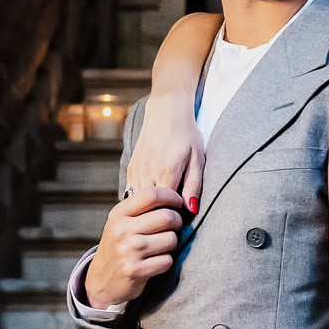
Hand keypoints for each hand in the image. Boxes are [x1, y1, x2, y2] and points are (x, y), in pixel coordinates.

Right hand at [84, 186, 185, 307]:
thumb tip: (177, 198)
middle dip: (177, 222)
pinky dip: (166, 261)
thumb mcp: (120, 223)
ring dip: (172, 243)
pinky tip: (155, 261)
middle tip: (174, 227)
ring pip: (171, 239)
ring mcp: (129, 251)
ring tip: (162, 246)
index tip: (178, 202)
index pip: (151, 195)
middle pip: (167, 217)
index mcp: (118, 214)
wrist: (102, 281)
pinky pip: (168, 261)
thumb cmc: (118, 248)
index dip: (171, 196)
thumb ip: (142, 209)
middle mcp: (122, 231)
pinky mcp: (137, 270)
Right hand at [126, 91, 206, 211]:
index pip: (167, 207)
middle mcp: (148, 172)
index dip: (174, 216)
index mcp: (167, 171)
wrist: (167, 111)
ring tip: (159, 211)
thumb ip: (194, 186)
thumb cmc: (187, 135)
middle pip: (150, 206)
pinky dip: (139, 200)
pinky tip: (148, 202)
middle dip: (159, 215)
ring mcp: (136, 169)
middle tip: (170, 217)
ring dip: (147, 209)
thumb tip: (191, 210)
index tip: (181, 217)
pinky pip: (131, 191)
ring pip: (138, 200)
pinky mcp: (131, 166)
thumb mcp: (197, 159)